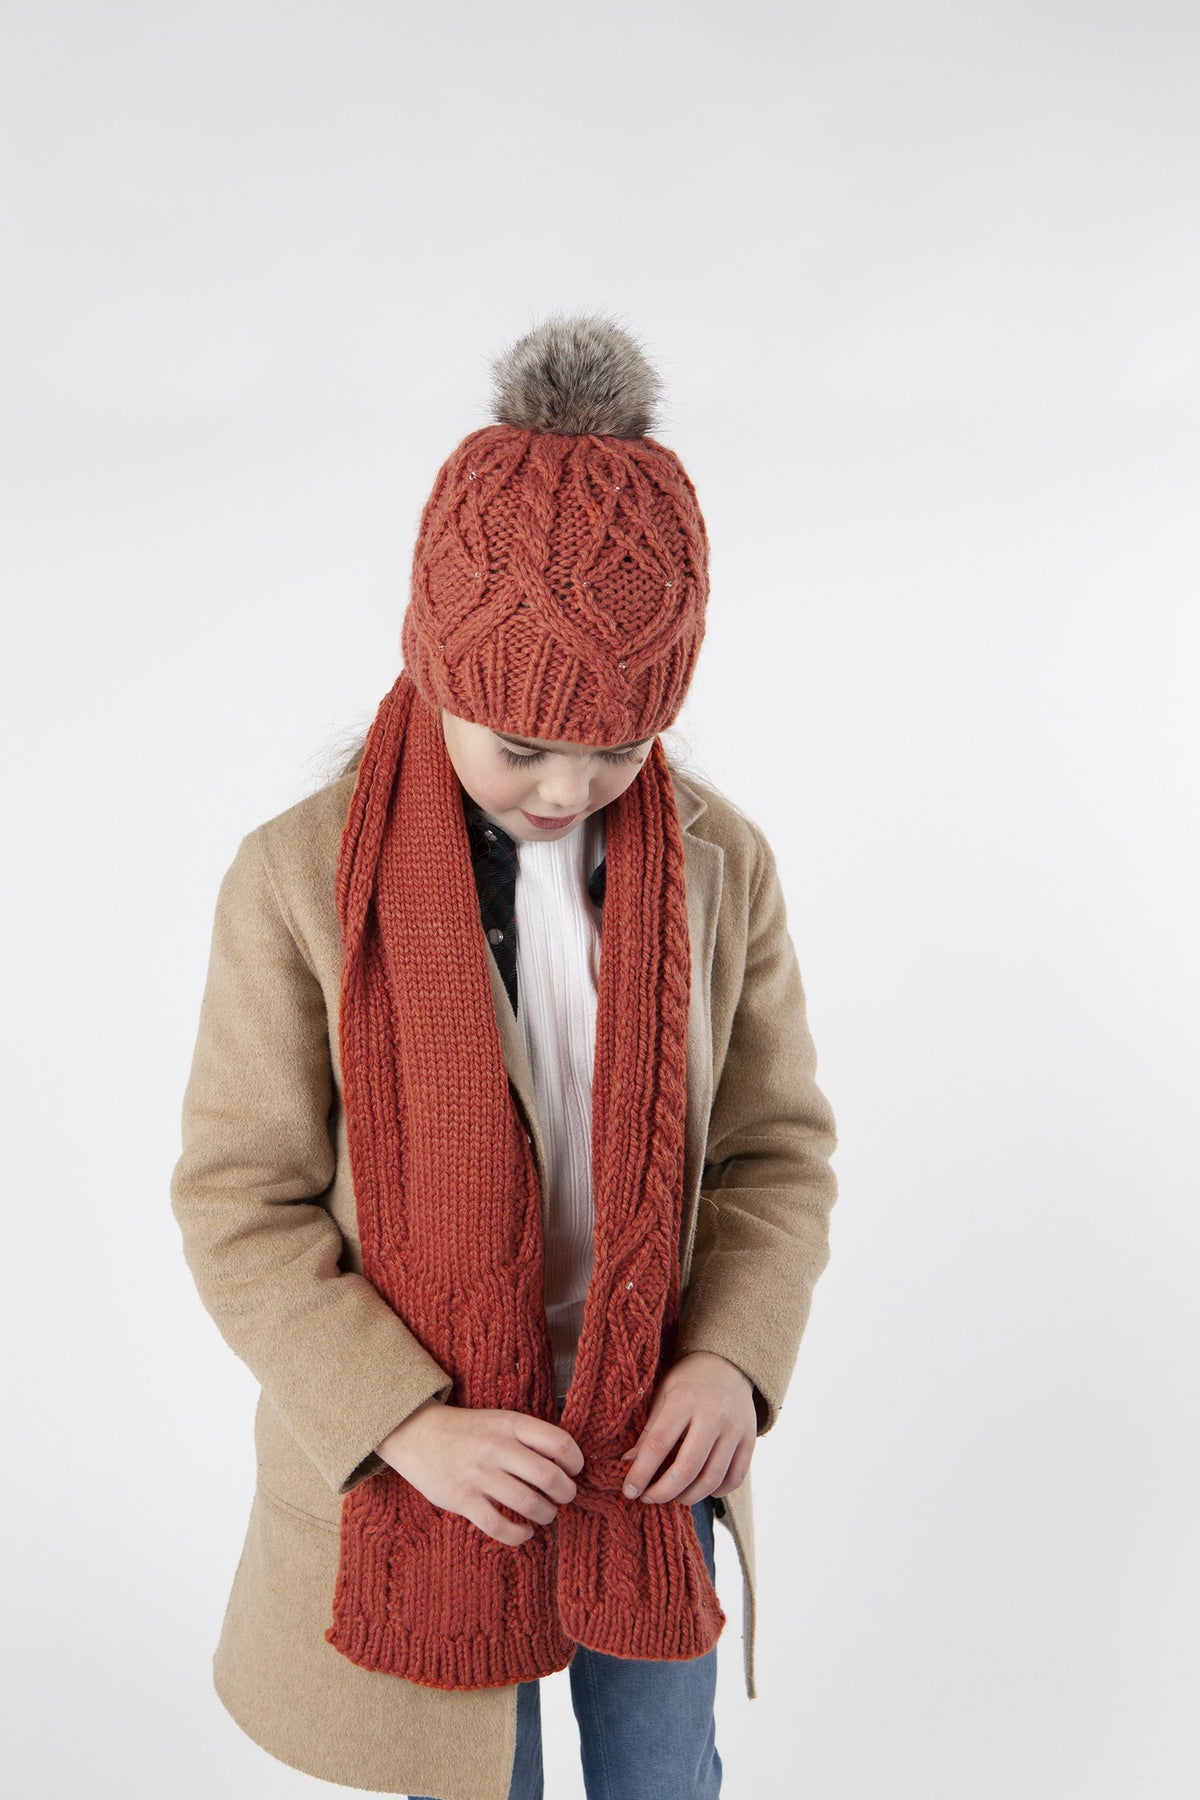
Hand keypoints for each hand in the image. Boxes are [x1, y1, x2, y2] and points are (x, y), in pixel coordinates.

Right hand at [376, 1399, 584, 1546]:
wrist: (417, 1433)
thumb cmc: (468, 1431)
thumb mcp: (500, 1421)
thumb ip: (529, 1437)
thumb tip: (566, 1464)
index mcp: (511, 1424)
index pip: (559, 1442)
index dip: (575, 1461)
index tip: (574, 1471)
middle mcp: (497, 1447)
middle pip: (549, 1476)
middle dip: (566, 1493)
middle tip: (564, 1498)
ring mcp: (479, 1474)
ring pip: (529, 1504)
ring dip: (546, 1515)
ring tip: (546, 1515)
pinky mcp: (462, 1499)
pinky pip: (499, 1525)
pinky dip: (519, 1535)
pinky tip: (524, 1533)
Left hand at [619, 1352, 755, 1506]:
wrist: (728, 1363)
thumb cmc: (688, 1380)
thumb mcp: (664, 1395)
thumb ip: (649, 1430)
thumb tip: (628, 1464)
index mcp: (684, 1400)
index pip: (659, 1445)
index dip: (641, 1473)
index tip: (630, 1492)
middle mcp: (713, 1414)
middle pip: (688, 1467)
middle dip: (664, 1492)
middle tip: (649, 1499)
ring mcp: (735, 1428)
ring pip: (712, 1478)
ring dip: (689, 1496)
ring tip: (674, 1496)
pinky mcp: (750, 1439)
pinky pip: (735, 1478)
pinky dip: (717, 1492)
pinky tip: (701, 1489)